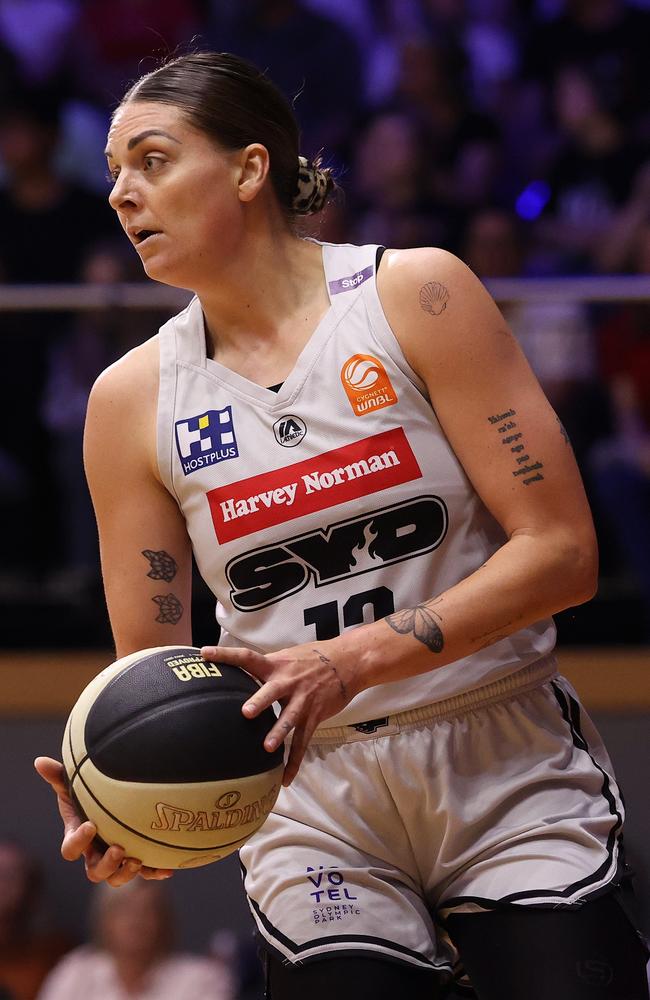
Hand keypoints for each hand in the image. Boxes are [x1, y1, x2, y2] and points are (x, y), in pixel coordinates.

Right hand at [34, 757, 172, 884]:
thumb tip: (39, 761)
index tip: (91, 825)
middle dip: (106, 864)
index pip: (71, 849)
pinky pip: (145, 872)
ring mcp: (117, 857)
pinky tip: (167, 869)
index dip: (78, 842)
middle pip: (95, 872)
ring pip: (117, 878)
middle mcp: (96, 852)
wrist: (115, 798)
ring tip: (137, 859)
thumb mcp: (74, 783)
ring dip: (125, 873)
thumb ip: (58, 775)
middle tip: (119, 848)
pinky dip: (154, 872)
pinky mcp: (137, 858)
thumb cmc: (89, 792)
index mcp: (79, 837)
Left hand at [200, 642, 356, 784]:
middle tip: (246, 712)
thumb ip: (265, 668)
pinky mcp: (314, 716)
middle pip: (271, 692)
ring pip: (289, 719)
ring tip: (267, 748)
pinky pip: (303, 742)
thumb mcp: (286, 657)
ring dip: (278, 733)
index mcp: (276, 665)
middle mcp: (288, 682)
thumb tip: (237, 674)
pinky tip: (286, 779)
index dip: (226, 655)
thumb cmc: (311, 659)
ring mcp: (302, 700)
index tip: (204, 653)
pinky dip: (294, 761)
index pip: (247, 657)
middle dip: (260, 702)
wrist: (347, 662)